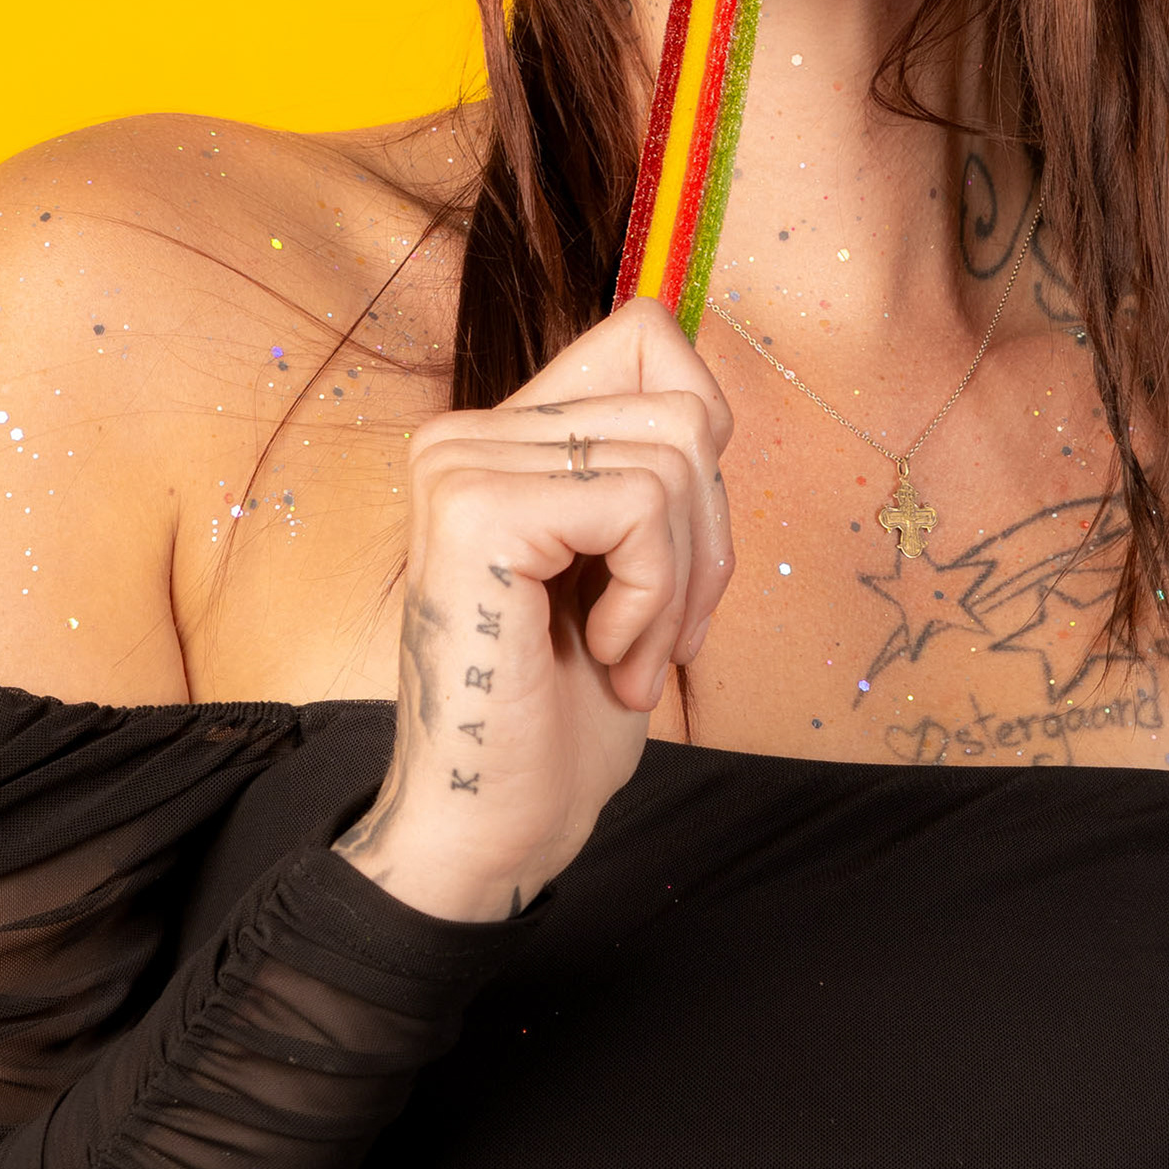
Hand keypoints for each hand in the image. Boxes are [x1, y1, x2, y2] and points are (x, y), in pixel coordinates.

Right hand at [333, 295, 733, 920]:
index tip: (674, 544)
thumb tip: (706, 396)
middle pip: (682, 410)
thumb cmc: (563, 714)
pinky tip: (605, 658)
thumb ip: (649, 467)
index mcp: (499, 436)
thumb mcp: (631, 563)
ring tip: (628, 655)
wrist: (495, 833)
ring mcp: (461, 463)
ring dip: (682, 583)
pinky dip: (654, 598)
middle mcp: (464, 433)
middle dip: (707, 540)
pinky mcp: (477, 509)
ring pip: (677, 456)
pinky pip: (643, 505)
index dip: (704, 430)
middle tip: (658, 636)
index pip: (646, 335)